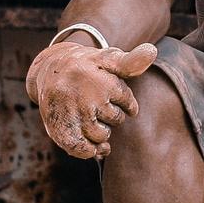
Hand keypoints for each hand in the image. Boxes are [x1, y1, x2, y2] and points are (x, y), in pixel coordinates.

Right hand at [25, 39, 158, 159]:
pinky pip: (80, 149)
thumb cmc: (89, 66)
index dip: (126, 102)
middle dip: (112, 115)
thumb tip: (152, 51)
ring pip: (101, 136)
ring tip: (92, 118)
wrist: (51, 70)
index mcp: (99, 80)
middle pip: (116, 120)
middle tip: (98, 103)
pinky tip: (94, 147)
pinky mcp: (58, 129)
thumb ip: (132, 60)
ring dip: (102, 132)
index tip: (114, 94)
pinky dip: (89, 151)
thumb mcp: (109, 58)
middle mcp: (84, 98)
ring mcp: (71, 116)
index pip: (128, 103)